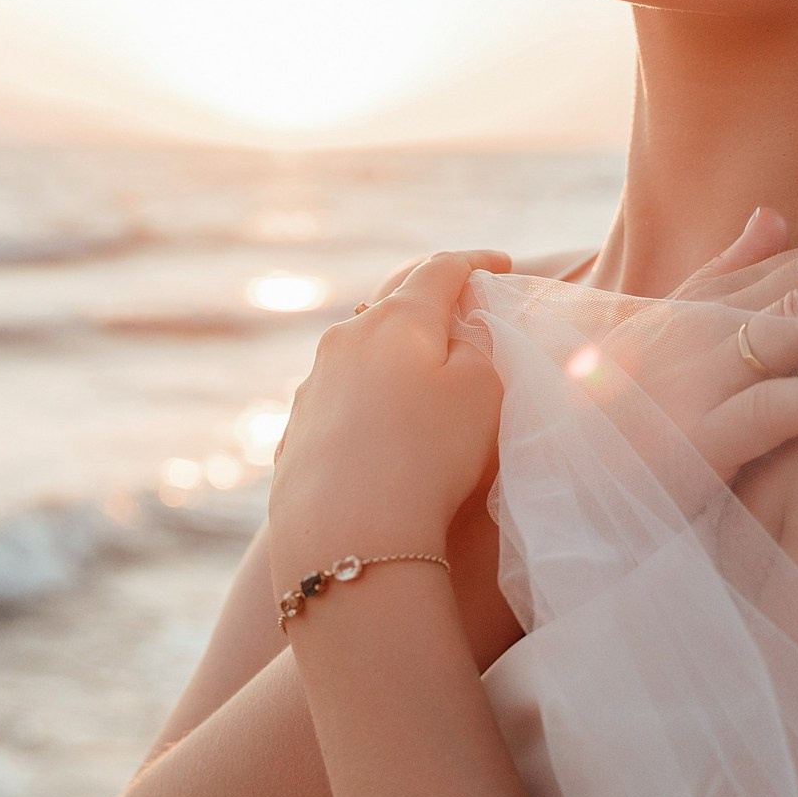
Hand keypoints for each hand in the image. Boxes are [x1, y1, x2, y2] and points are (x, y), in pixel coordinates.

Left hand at [268, 250, 513, 575]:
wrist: (348, 532)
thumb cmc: (430, 454)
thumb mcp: (483, 390)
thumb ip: (476, 347)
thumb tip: (453, 337)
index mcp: (396, 320)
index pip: (440, 271)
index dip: (475, 263)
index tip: (502, 264)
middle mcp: (345, 340)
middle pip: (391, 304)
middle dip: (428, 299)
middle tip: (458, 303)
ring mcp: (313, 386)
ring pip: (361, 351)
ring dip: (394, 352)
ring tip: (422, 371)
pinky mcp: (295, 432)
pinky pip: (340, 398)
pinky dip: (368, 397)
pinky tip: (380, 424)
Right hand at [586, 169, 797, 481]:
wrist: (534, 487)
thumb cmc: (599, 419)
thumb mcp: (657, 335)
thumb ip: (719, 275)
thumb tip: (773, 215)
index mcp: (709, 311)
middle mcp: (707, 333)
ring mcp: (700, 382)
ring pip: (796, 321)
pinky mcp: (693, 444)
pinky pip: (765, 414)